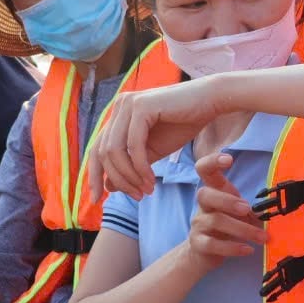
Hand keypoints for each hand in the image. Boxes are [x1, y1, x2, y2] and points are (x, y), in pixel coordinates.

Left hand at [91, 77, 227, 200]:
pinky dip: (140, 167)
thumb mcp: (152, 151)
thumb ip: (130, 165)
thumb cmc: (183, 124)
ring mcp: (128, 104)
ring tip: (146, 190)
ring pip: (115, 151)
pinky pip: (133, 145)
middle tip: (137, 197)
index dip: (93, 175)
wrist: (210, 103)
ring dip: (129, 176)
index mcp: (118, 114)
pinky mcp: (142, 106)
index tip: (95, 199)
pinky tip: (151, 180)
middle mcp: (119, 106)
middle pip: (102, 152)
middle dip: (118, 180)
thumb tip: (108, 187)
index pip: (96, 149)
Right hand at [185, 153, 267, 269]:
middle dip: (228, 200)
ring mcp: (198, 224)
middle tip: (247, 209)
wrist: (204, 254)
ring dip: (243, 229)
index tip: (229, 159)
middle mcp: (203, 205)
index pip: (204, 169)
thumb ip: (250, 207)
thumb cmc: (227, 227)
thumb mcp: (239, 213)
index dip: (212, 161)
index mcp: (213, 191)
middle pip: (205, 194)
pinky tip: (248, 250)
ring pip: (216, 221)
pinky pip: (213, 244)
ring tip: (262, 238)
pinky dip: (233, 247)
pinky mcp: (198, 243)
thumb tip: (276, 206)